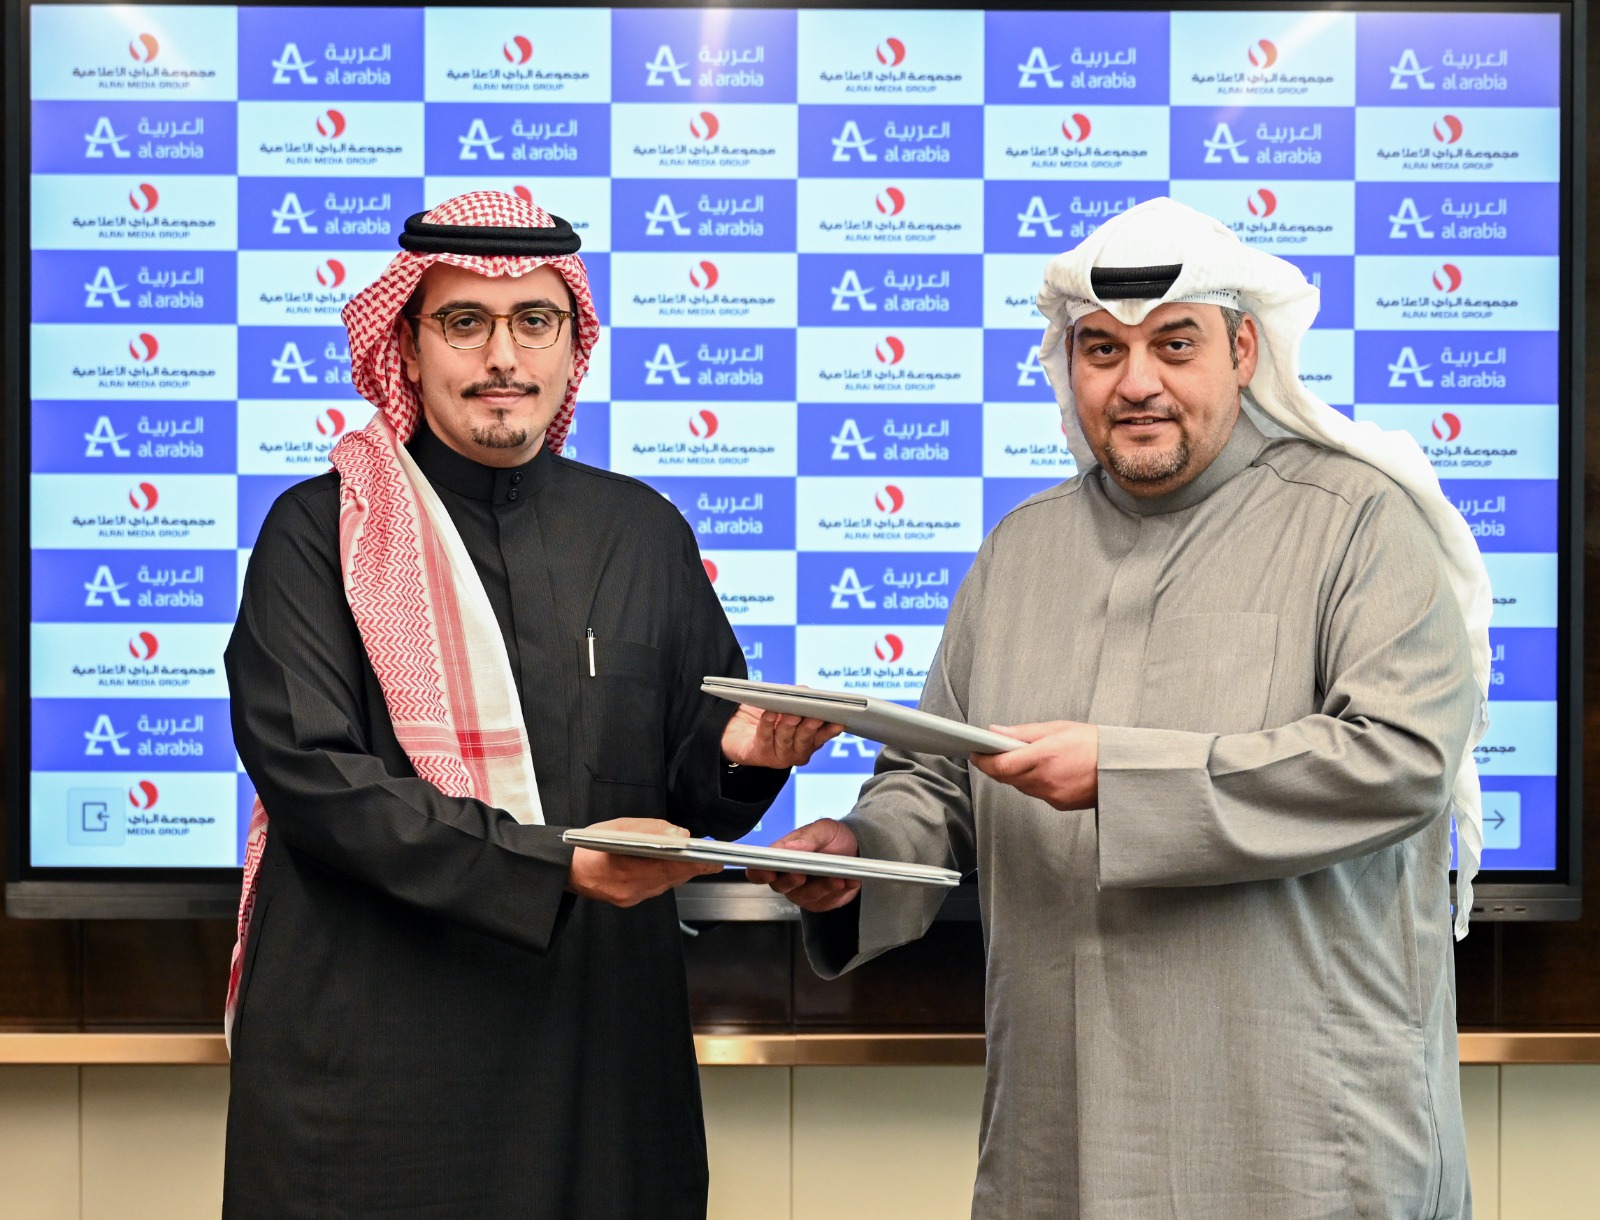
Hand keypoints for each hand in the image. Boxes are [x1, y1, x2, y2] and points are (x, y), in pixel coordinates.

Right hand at [566, 818, 721, 907]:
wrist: (564, 870)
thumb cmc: (588, 845)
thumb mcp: (620, 827)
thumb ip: (652, 829)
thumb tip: (680, 834)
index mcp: (630, 869)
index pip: (674, 869)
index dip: (697, 865)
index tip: (715, 861)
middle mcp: (633, 889)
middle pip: (672, 878)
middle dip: (689, 867)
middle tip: (706, 858)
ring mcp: (630, 898)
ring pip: (664, 885)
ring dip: (676, 872)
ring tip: (687, 860)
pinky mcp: (627, 901)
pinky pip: (652, 889)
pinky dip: (661, 877)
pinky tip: (663, 867)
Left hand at [720, 703, 843, 768]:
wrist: (734, 729)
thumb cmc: (766, 715)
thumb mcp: (785, 703)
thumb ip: (798, 697)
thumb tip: (806, 691)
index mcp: (807, 742)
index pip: (821, 736)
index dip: (830, 730)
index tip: (838, 721)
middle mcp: (795, 752)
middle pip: (805, 738)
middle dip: (810, 726)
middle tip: (815, 715)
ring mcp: (777, 756)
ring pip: (785, 738)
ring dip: (789, 724)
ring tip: (792, 712)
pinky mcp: (758, 754)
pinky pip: (764, 737)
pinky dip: (767, 724)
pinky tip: (769, 714)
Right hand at [745, 818, 861, 912]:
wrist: (857, 849)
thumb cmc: (834, 838)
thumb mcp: (823, 829)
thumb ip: (806, 837)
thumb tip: (788, 847)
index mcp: (781, 857)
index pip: (759, 870)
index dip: (759, 873)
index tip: (768, 871)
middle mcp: (788, 877)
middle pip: (780, 886)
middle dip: (791, 881)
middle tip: (801, 874)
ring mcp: (804, 891)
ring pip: (806, 897)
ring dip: (823, 887)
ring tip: (837, 877)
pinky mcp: (821, 902)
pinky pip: (827, 903)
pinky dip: (839, 892)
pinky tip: (848, 881)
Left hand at [969, 721, 1098, 810]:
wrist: (1123, 769)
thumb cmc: (1094, 744)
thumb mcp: (1057, 728)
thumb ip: (1023, 732)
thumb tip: (996, 732)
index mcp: (1043, 756)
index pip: (1000, 765)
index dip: (983, 760)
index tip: (976, 752)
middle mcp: (1045, 779)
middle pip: (1006, 777)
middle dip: (996, 766)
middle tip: (992, 754)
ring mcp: (1052, 795)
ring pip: (1020, 786)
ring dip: (1015, 774)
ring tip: (1023, 759)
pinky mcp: (1059, 805)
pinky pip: (1036, 794)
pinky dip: (1033, 783)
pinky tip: (1043, 771)